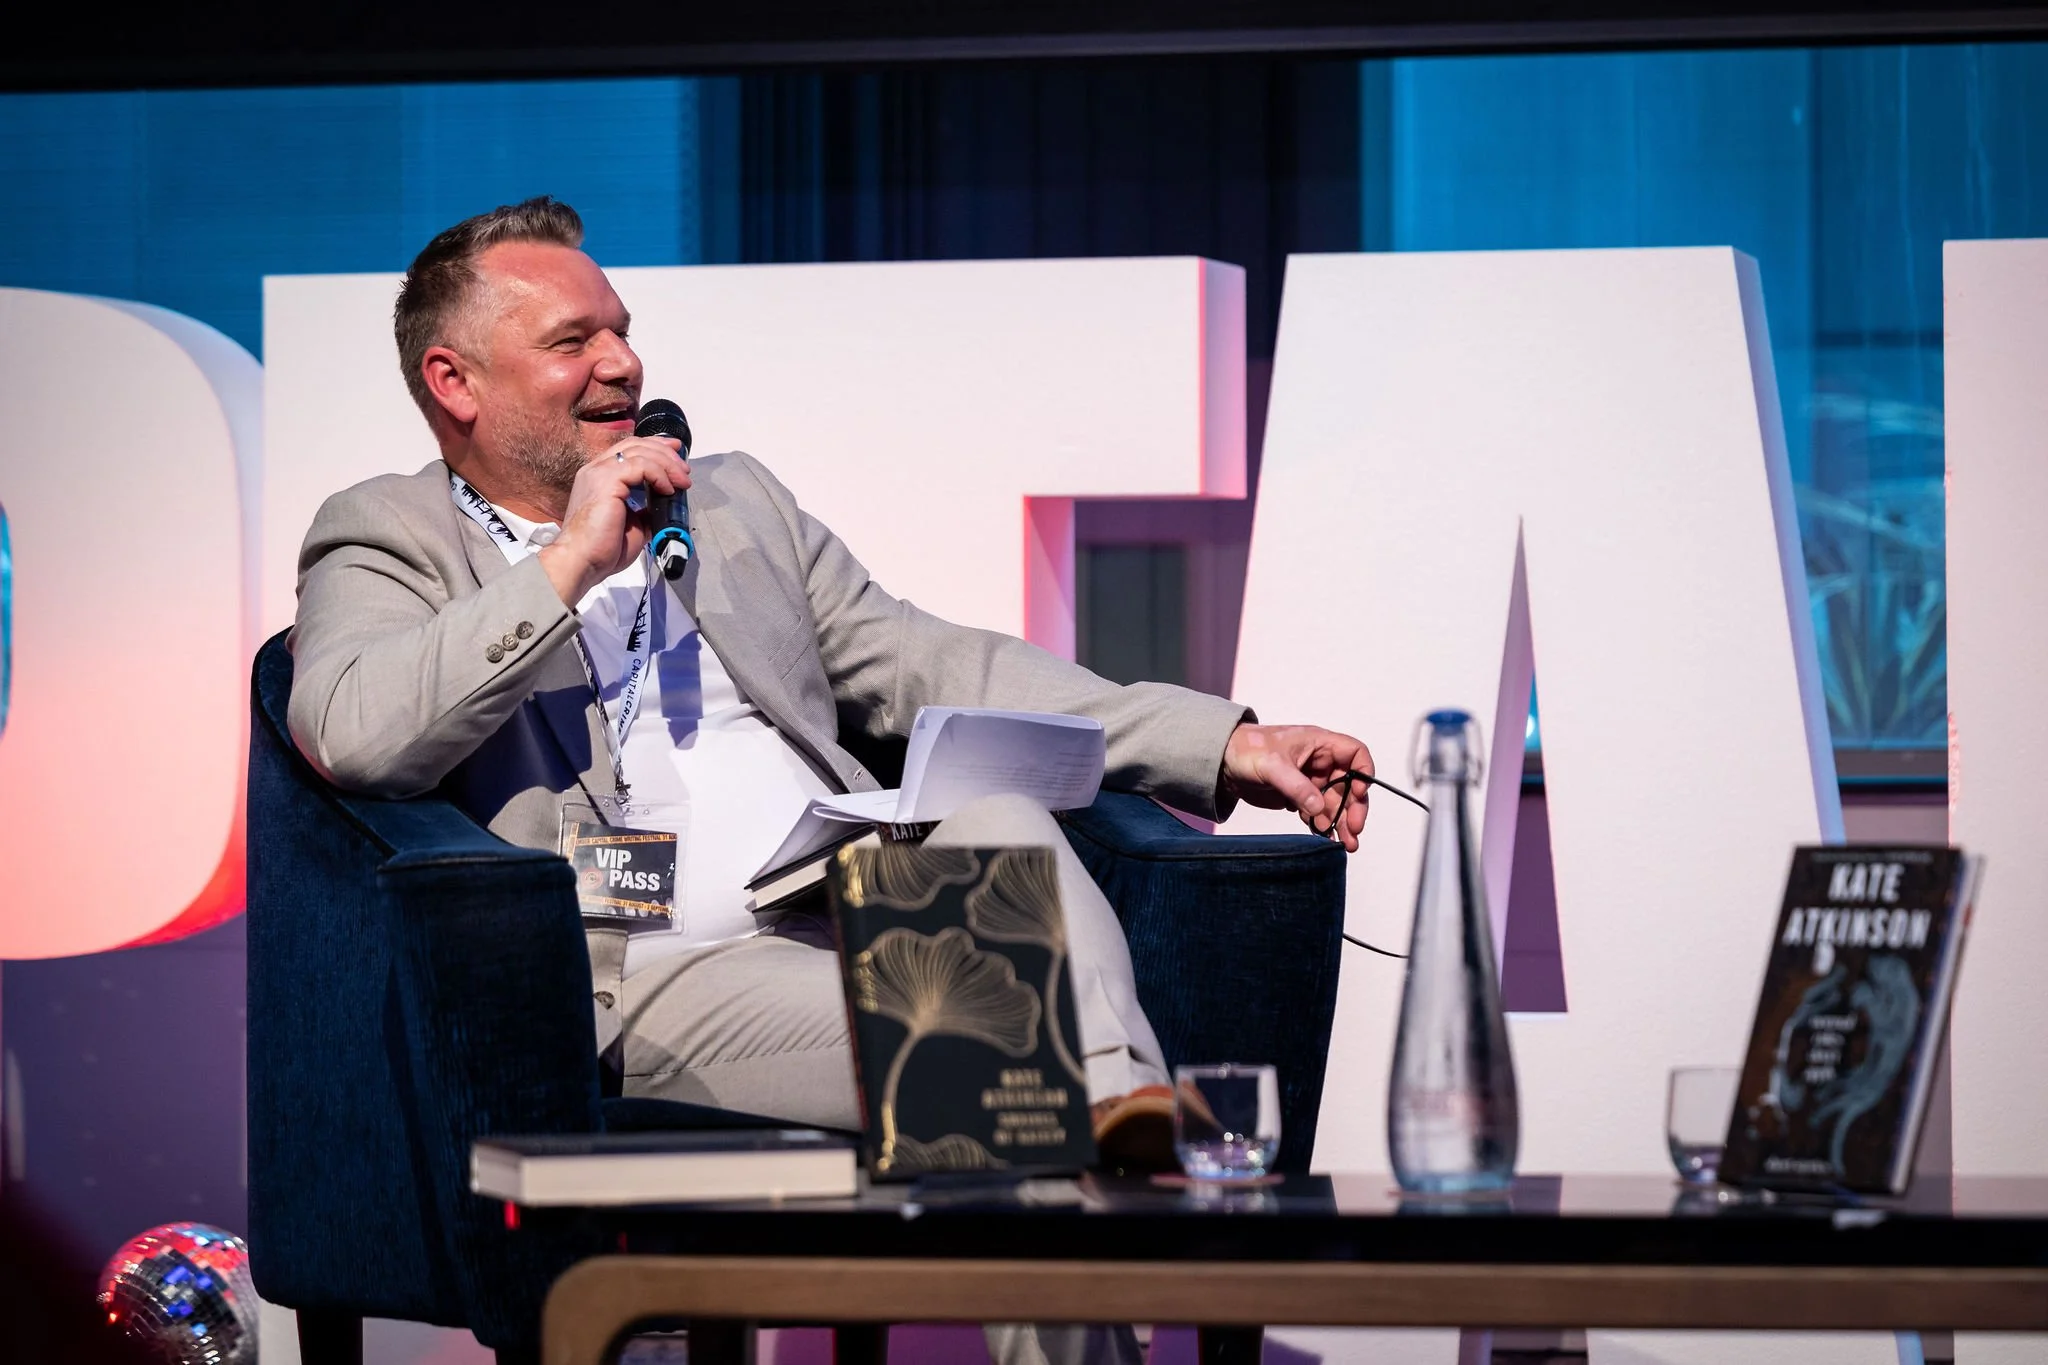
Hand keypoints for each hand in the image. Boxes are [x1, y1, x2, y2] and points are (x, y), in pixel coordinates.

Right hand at [536, 436, 688, 604]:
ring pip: (641, 452)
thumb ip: (644, 510)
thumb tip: (662, 506)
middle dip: (665, 452)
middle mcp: (596, 470)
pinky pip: (641, 466)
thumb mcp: (633, 525)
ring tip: (682, 482)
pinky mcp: (606, 481)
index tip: (675, 453)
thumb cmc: (600, 550)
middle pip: (636, 445)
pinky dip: (659, 475)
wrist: (582, 562)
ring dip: (668, 465)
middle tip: (684, 469)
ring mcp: (599, 473)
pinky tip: (667, 489)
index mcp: (599, 477)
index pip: (628, 449)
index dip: (655, 447)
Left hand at [1220, 723, 1375, 850]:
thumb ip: (1297, 786)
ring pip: (1335, 802)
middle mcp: (1320, 762)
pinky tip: (1326, 839)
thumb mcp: (1272, 765)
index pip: (1355, 753)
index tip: (1358, 793)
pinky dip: (1323, 825)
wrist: (1221, 763)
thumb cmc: (1247, 750)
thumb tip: (1318, 808)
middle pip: (1350, 784)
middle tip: (1354, 830)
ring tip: (1347, 844)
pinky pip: (1318, 812)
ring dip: (1341, 822)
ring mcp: (1310, 780)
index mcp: (1319, 744)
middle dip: (1353, 808)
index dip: (1363, 772)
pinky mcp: (1299, 796)